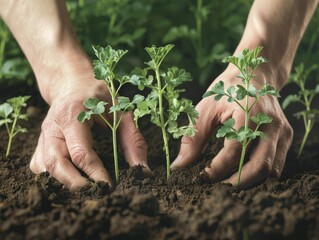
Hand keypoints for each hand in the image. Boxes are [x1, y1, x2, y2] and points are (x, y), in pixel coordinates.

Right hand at [30, 76, 150, 190]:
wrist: (73, 84)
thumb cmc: (99, 97)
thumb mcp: (121, 113)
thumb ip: (133, 141)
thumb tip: (143, 173)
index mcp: (72, 114)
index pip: (81, 152)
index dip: (95, 173)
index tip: (110, 187)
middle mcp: (52, 126)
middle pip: (56, 164)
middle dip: (75, 184)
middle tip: (96, 195)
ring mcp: (43, 135)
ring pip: (44, 168)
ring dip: (62, 184)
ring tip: (85, 191)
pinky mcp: (39, 142)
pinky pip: (39, 166)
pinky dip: (52, 178)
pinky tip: (69, 181)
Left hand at [171, 67, 292, 188]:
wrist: (256, 75)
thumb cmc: (227, 90)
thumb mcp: (205, 108)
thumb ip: (192, 137)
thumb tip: (179, 166)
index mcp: (250, 111)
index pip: (235, 150)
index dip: (218, 168)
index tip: (203, 177)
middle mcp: (272, 122)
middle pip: (260, 166)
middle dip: (237, 182)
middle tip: (218, 188)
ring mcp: (283, 130)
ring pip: (271, 170)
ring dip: (250, 180)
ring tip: (229, 182)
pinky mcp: (287, 136)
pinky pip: (276, 164)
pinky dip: (259, 174)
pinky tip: (242, 172)